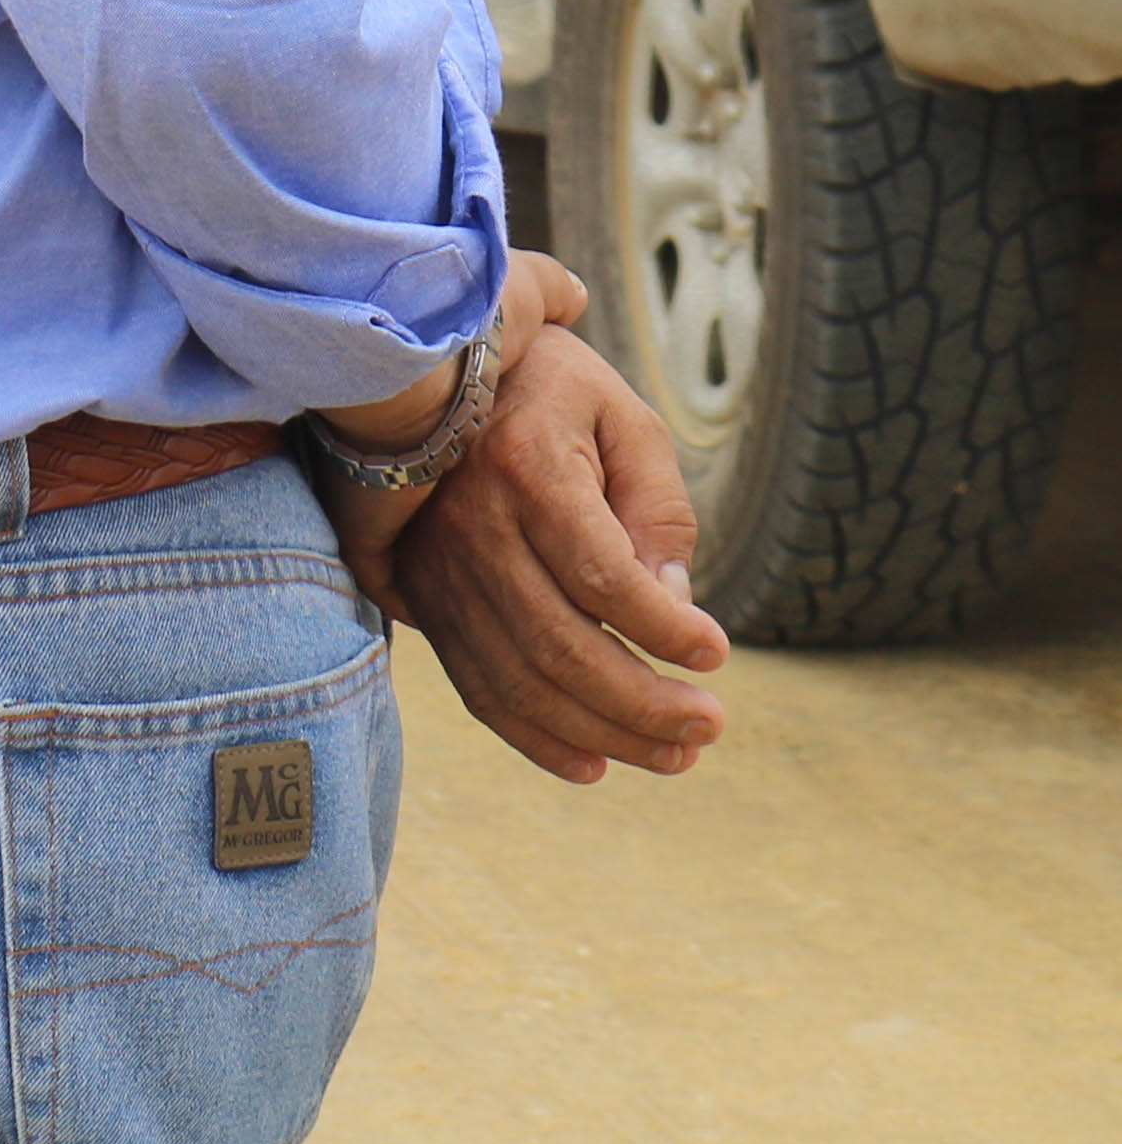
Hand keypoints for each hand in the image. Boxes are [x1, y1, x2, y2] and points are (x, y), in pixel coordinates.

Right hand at [329, 265, 729, 782]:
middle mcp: (472, 526)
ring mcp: (441, 570)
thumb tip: (673, 600)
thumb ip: (657, 506)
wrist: (436, 376)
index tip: (717, 652)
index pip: (601, 575)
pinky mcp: (427, 602)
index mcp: (527, 469)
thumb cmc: (552, 394)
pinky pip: (478, 688)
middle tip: (711, 725)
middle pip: (561, 645)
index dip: (665, 628)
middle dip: (646, 704)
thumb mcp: (623, 419)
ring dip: (605, 734)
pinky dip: (535, 739)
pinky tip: (595, 767)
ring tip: (677, 754)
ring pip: (521, 680)